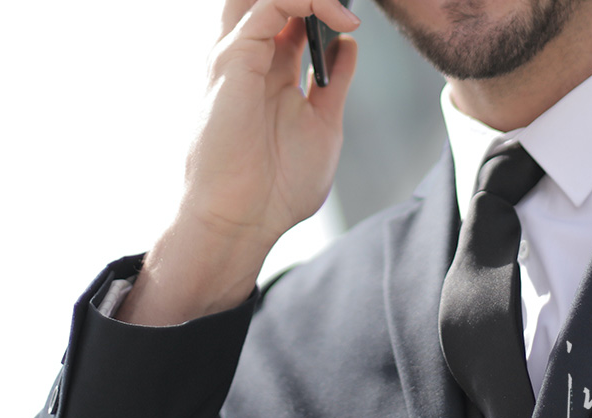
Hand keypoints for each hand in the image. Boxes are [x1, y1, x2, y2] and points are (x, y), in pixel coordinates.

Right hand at [117, 0, 360, 325]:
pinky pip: (270, 5)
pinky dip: (308, 1)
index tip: (357, 17)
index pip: (289, 12)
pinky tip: (339, 19)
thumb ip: (333, 83)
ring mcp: (239, 55)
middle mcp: (251, 57)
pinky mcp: (234, 59)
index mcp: (269, 71)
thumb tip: (347, 43)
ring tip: (346, 8)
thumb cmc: (276, 188)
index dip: (323, 6)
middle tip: (348, 5)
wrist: (242, 221)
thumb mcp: (322, 124)